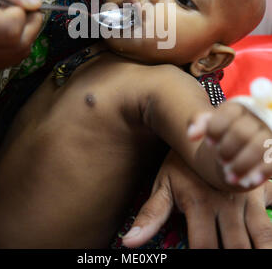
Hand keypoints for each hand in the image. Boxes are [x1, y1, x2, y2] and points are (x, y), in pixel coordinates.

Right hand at [0, 0, 42, 74]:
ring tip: (9, 15)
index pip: (9, 29)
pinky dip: (11, 46)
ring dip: (24, 35)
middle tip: (23, 6)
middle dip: (30, 24)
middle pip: (16, 46)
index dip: (21, 11)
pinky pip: (1, 62)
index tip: (17, 0)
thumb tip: (34, 2)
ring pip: (14, 58)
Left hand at [122, 149, 271, 247]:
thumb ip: (151, 215)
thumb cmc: (180, 163)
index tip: (198, 262)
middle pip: (235, 247)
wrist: (202, 129)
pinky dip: (269, 236)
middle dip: (233, 258)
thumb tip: (129, 243)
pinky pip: (270, 218)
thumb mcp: (163, 185)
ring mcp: (245, 197)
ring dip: (258, 250)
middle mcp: (224, 203)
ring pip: (260, 236)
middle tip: (228, 261)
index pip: (203, 247)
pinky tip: (266, 243)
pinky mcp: (260, 190)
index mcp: (199, 203)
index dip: (200, 260)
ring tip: (256, 257)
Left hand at [188, 102, 271, 188]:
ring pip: (258, 146)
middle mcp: (256, 120)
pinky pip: (271, 162)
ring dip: (241, 164)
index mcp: (240, 109)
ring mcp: (268, 136)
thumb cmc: (222, 137)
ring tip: (228, 175)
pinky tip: (246, 181)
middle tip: (220, 160)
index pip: (230, 111)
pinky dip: (259, 172)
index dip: (217, 128)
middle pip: (242, 131)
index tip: (209, 143)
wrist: (235, 155)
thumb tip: (191, 135)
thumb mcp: (209, 126)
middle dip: (227, 149)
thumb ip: (198, 122)